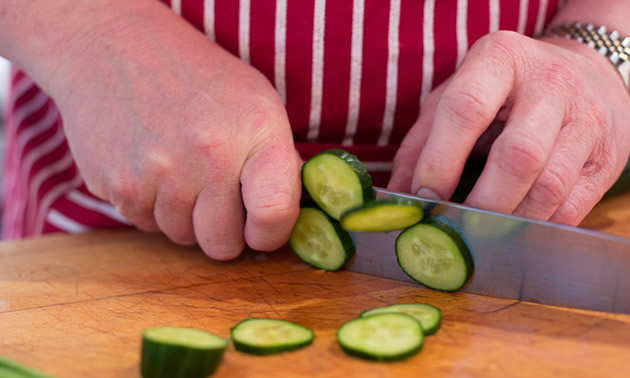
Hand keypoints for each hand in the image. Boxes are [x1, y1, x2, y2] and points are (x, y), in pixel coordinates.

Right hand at [49, 9, 300, 258]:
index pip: (274, 214)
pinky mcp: (117, 184)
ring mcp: (158, 173)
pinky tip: (151, 168)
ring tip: (180, 171)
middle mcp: (208, 155)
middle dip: (223, 232)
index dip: (270, 234)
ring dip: (185, 218)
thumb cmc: (197, 78)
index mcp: (254, 131)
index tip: (261, 229)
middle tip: (217, 199)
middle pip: (222, 244)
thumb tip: (284, 215)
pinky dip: (152, 207)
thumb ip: (277, 160)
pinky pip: (145, 225)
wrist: (114, 47)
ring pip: (182, 238)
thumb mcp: (256, 101)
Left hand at [389, 30, 629, 224]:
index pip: (466, 109)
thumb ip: (421, 142)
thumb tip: (397, 196)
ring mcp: (586, 119)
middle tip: (455, 226)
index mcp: (501, 58)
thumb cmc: (505, 90)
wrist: (586, 74)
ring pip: (548, 186)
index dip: (439, 161)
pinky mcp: (606, 156)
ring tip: (481, 233)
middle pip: (517, 155)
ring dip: (509, 221)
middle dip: (481, 203)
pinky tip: (514, 229)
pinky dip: (537, 226)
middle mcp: (550, 83)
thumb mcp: (456, 95)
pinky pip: (572, 205)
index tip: (424, 198)